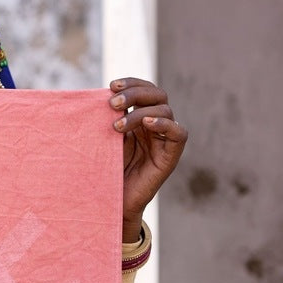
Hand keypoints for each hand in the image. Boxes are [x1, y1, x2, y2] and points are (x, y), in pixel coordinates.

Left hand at [109, 77, 186, 242]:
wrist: (110, 200)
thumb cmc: (105, 168)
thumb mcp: (105, 137)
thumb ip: (109, 116)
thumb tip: (102, 93)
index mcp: (139, 116)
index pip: (144, 88)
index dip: (131, 83)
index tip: (111, 85)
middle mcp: (154, 124)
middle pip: (157, 94)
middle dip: (135, 93)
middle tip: (113, 103)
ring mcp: (164, 139)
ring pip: (165, 110)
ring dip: (140, 112)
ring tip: (117, 126)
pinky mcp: (171, 155)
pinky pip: (179, 133)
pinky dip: (165, 124)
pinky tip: (147, 123)